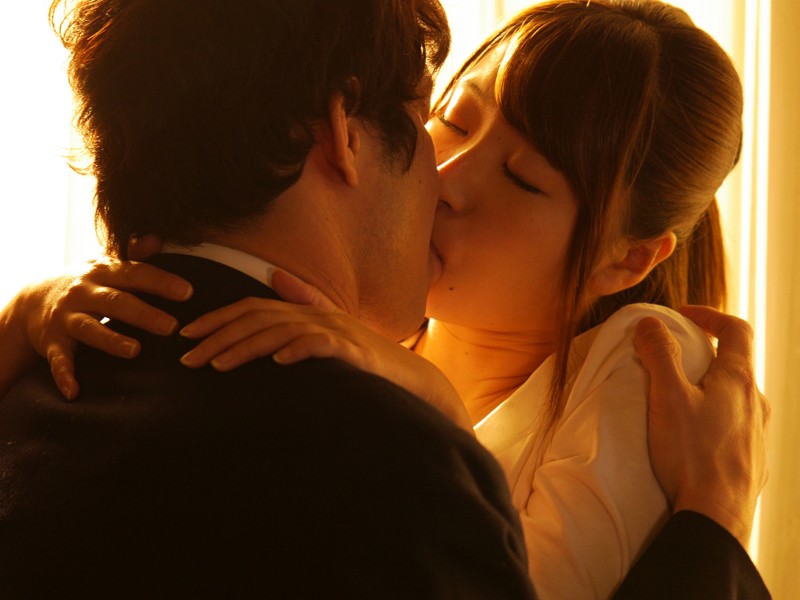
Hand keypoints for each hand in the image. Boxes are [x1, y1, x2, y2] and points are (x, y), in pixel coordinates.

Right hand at [2, 258, 191, 400]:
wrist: (31, 300)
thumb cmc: (85, 283)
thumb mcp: (105, 264)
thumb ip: (133, 254)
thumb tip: (158, 237)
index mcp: (102, 272)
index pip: (135, 274)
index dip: (161, 282)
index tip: (188, 292)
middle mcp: (83, 293)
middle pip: (116, 302)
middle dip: (144, 314)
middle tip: (171, 327)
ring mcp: (66, 318)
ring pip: (89, 328)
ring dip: (111, 340)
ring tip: (134, 351)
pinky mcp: (52, 342)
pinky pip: (58, 360)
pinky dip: (65, 376)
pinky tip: (75, 392)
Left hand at [180, 280, 471, 430]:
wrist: (410, 378)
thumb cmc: (365, 359)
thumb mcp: (332, 327)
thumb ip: (304, 301)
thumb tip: (277, 277)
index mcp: (307, 310)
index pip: (254, 307)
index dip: (218, 318)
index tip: (185, 335)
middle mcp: (318, 315)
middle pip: (260, 318)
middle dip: (219, 336)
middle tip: (188, 359)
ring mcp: (337, 332)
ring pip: (283, 332)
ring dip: (247, 347)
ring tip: (218, 365)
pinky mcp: (354, 353)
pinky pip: (323, 346)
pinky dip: (299, 350)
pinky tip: (278, 362)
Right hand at [634, 305, 768, 546]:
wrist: (716, 515)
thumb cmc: (692, 454)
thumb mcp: (668, 396)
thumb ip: (659, 355)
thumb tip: (651, 323)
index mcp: (738, 380)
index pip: (736, 329)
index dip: (710, 315)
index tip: (682, 317)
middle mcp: (756, 403)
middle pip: (736, 364)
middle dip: (705, 355)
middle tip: (674, 361)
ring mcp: (758, 433)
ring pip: (737, 398)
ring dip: (710, 389)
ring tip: (680, 401)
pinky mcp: (752, 460)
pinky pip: (736, 428)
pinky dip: (715, 420)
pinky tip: (694, 438)